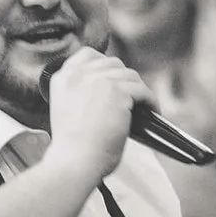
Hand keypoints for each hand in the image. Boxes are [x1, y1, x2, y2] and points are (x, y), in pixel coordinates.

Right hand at [46, 44, 146, 188]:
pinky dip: (150, 100)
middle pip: (112, 63)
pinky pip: (142, 90)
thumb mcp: (67, 109)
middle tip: (132, 96)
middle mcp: (78, 74)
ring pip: (129, 75)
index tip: (113, 78)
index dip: (104, 65)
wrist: (74, 161)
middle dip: (123, 79)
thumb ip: (81, 92)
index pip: (87, 55)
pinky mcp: (117, 91)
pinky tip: (153, 110)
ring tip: (145, 104)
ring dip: (138, 90)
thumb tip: (108, 89)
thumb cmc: (72, 147)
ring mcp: (98, 80)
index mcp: (63, 78)